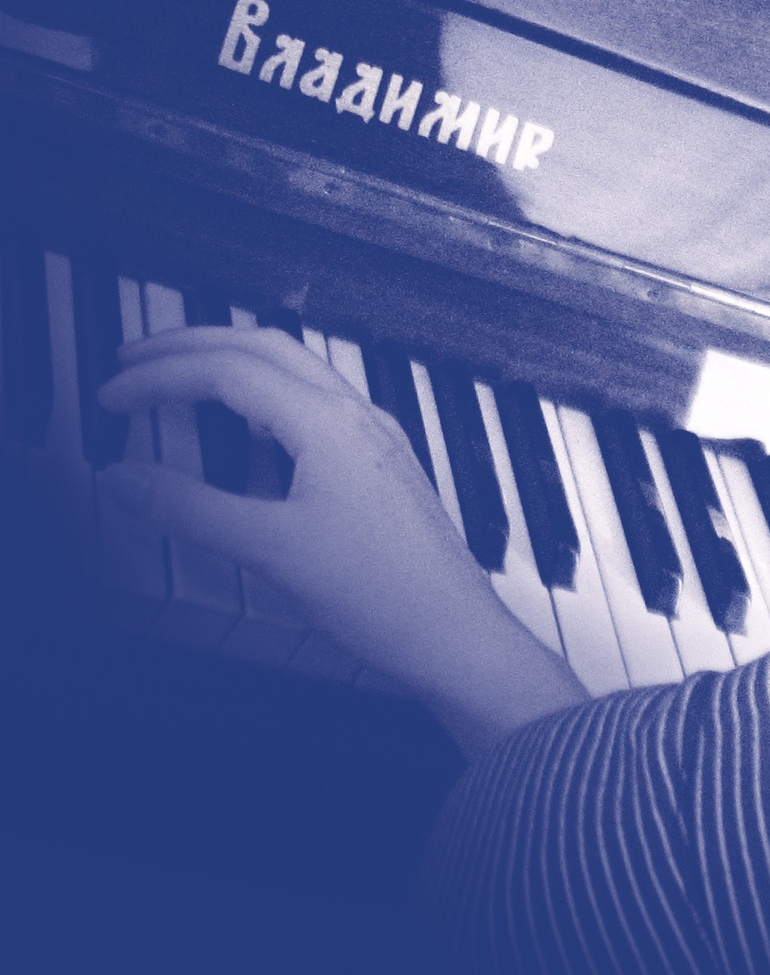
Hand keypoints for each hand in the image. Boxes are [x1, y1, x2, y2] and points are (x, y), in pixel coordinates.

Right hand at [98, 325, 585, 756]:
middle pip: (265, 346)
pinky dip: (266, 397)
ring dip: (233, 364)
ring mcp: (374, 436)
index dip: (161, 375)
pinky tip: (247, 428)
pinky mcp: (380, 464)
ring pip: (295, 370)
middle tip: (134, 360)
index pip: (231, 369)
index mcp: (330, 423)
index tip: (110, 394)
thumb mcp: (270, 550)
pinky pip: (316, 404)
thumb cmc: (380, 595)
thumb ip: (191, 510)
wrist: (454, 631)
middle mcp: (357, 415)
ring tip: (178, 383)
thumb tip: (124, 478)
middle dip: (195, 343)